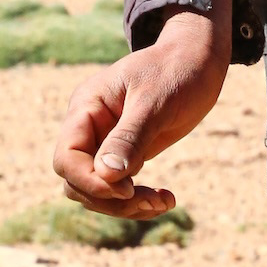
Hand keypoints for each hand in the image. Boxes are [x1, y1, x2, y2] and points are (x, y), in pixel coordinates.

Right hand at [52, 0, 232, 218]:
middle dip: (110, 199)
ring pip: (97, 191)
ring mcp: (105, 142)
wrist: (199, 60)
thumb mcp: (155, 101)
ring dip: (126, 205)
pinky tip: (166, 199)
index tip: (126, 190)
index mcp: (87, 106)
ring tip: (163, 202)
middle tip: (151, 201)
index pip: (67, 156)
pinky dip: (138, 200)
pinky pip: (118, 189)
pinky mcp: (124, 154)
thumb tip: (105, 176)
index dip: (88, 180)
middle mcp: (90, 126)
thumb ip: (129, 137)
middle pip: (78, 181)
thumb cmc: (176, 70)